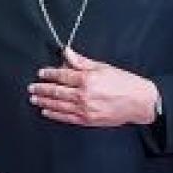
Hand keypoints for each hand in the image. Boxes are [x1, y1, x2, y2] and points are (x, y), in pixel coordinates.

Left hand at [29, 48, 159, 126]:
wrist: (139, 103)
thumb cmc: (125, 83)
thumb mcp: (104, 67)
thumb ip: (82, 62)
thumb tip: (67, 52)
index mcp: (88, 79)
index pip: (63, 75)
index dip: (50, 73)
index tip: (41, 73)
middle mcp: (84, 95)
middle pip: (57, 91)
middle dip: (42, 89)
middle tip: (32, 88)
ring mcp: (85, 109)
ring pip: (59, 105)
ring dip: (44, 101)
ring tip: (34, 99)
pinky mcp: (87, 120)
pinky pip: (66, 117)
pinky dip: (54, 114)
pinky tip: (46, 111)